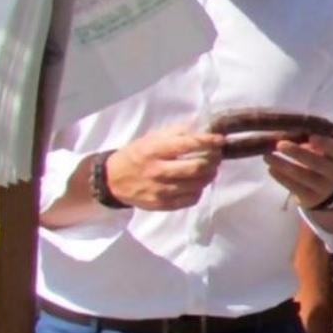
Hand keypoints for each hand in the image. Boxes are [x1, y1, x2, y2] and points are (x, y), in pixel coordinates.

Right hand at [107, 125, 225, 209]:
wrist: (113, 180)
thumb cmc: (136, 155)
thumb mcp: (151, 138)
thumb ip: (176, 133)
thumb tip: (201, 128)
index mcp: (154, 150)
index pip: (187, 144)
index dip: (207, 141)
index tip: (220, 140)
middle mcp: (157, 171)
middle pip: (197, 167)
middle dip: (213, 161)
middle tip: (217, 157)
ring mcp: (160, 190)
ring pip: (197, 185)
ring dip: (210, 176)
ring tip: (211, 169)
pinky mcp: (162, 205)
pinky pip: (191, 199)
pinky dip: (199, 190)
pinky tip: (197, 184)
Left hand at [266, 133, 332, 208]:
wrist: (325, 191)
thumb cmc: (319, 161)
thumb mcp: (321, 151)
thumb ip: (308, 141)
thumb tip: (286, 133)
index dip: (324, 143)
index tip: (310, 136)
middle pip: (316, 162)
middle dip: (297, 152)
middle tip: (279, 144)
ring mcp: (323, 187)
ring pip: (301, 175)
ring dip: (282, 164)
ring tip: (267, 156)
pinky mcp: (310, 197)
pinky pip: (294, 187)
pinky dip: (281, 177)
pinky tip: (271, 169)